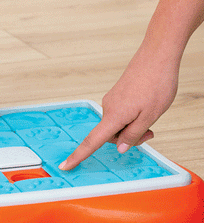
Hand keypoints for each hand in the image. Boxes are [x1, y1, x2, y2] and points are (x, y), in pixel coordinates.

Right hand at [59, 43, 180, 170]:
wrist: (156, 57)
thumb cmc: (156, 84)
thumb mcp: (150, 116)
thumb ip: (133, 135)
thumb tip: (120, 148)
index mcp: (114, 116)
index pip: (92, 141)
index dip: (78, 155)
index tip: (65, 165)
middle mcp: (108, 108)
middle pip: (111, 135)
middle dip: (128, 138)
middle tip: (150, 132)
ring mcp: (111, 101)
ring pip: (118, 125)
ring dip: (132, 127)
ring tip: (150, 116)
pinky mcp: (117, 95)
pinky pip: (120, 114)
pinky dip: (131, 118)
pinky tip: (145, 107)